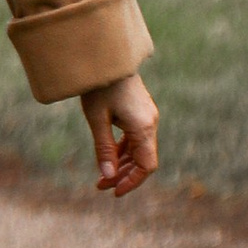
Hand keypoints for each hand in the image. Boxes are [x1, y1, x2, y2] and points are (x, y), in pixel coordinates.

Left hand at [81, 72, 157, 196]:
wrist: (105, 56)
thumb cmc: (99, 86)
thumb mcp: (97, 119)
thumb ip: (104, 148)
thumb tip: (108, 176)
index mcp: (143, 126)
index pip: (147, 165)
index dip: (133, 182)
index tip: (115, 192)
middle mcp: (150, 123)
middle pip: (143, 160)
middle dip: (124, 176)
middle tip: (101, 186)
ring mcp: (146, 117)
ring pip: (138, 150)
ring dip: (122, 164)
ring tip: (102, 176)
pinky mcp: (140, 112)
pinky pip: (135, 138)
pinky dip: (123, 150)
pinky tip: (109, 158)